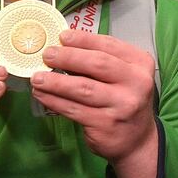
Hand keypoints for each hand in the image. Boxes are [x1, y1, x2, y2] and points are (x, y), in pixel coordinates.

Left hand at [30, 30, 156, 163]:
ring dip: (55, 81)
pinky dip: (54, 100)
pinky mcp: (105, 124)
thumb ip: (101, 61)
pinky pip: (74, 109)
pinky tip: (42, 95)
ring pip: (83, 88)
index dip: (83, 39)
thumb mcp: (123, 76)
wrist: (137, 141)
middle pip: (97, 64)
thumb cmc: (123, 100)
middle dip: (68, 57)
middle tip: (47, 54)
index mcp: (140, 64)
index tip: (62, 36)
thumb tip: (63, 48)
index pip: (109, 45)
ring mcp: (121, 105)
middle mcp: (136, 83)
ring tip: (37, 77)